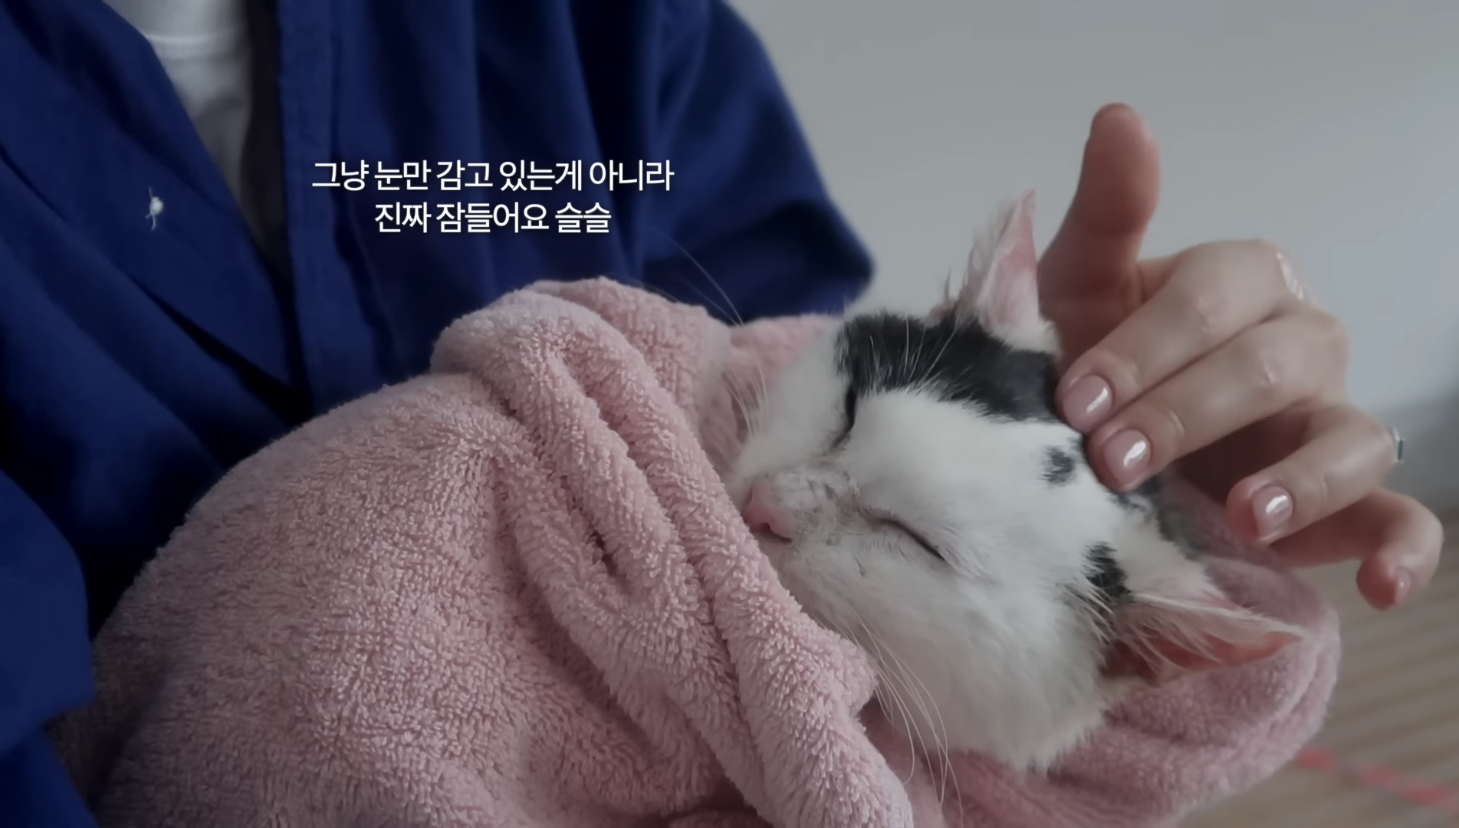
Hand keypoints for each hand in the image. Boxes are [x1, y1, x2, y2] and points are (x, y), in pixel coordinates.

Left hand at [1036, 103, 1442, 609]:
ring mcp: (1328, 423)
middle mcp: (1298, 345)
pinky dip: (1403, 549)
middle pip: (1268, 366)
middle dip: (1186, 413)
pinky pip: (1399, 518)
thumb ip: (1109, 215)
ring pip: (1346, 438)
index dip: (1145, 346)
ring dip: (1296, 479)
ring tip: (1241, 513)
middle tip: (1110, 460)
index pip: (1211, 298)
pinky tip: (1381, 586)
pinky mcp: (1346, 505)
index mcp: (1238, 285)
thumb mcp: (1079, 293)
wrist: (1084, 462)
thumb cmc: (1087, 365)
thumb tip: (1121, 117)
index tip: (1074, 399)